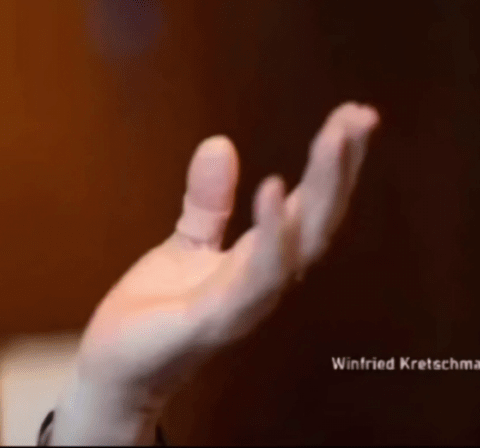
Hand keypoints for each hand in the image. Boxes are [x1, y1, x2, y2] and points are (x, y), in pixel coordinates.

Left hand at [52, 102, 378, 443]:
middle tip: (362, 116)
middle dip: (342, 167)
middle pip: (318, 218)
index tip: (356, 114)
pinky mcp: (216, 317)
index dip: (336, 162)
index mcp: (262, 258)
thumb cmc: (157, 311)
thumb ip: (209, 201)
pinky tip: (273, 189)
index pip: (311, 204)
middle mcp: (267, 279)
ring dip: (321, 189)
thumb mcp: (188, 242)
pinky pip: (255, 276)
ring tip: (334, 137)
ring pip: (300, 242)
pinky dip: (271, 236)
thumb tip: (219, 142)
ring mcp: (247, 300)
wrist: (117, 365)